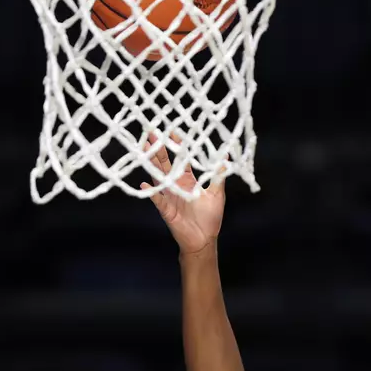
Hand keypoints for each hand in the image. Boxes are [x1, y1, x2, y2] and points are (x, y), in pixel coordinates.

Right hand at [141, 134, 224, 256]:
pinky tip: (143, 184)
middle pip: (165, 163)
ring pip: (158, 176)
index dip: (178, 146)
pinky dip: (151, 193)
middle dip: (159, 149)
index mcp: (188, 180)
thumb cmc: (210, 218)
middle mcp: (176, 185)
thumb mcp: (217, 194)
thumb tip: (227, 159)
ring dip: (151, 164)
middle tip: (151, 133)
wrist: (203, 239)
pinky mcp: (166, 209)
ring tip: (144, 150)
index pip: (182, 159)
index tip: (173, 131)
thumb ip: (218, 177)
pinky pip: (156, 199)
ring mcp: (169, 196)